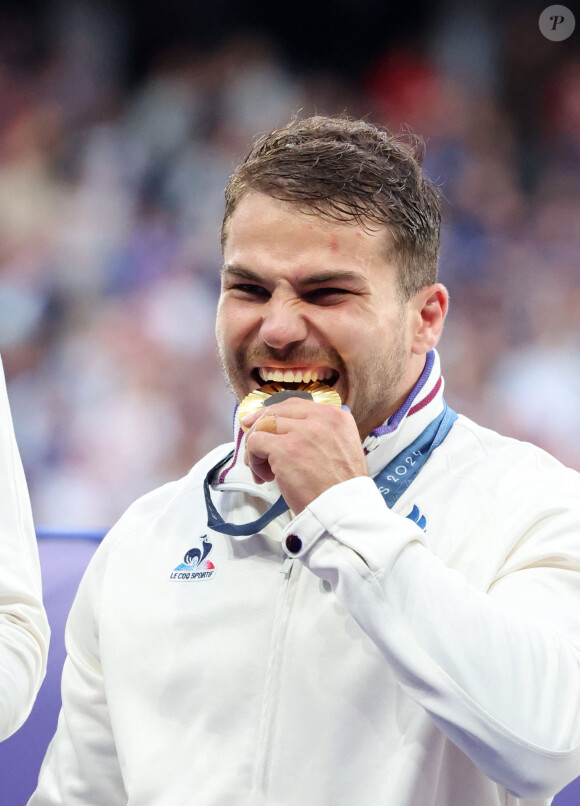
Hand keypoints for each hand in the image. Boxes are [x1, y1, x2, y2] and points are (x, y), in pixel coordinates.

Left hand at [241, 399, 367, 512]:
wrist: (343, 509)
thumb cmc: (341, 488)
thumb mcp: (343, 448)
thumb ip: (323, 434)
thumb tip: (289, 431)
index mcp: (337, 417)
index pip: (297, 405)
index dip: (276, 414)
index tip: (262, 421)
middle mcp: (320, 419)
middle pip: (277, 411)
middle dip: (259, 426)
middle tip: (251, 444)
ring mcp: (301, 432)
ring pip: (263, 426)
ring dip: (256, 448)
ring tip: (263, 470)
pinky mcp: (284, 449)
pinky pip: (255, 442)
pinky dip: (253, 459)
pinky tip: (265, 477)